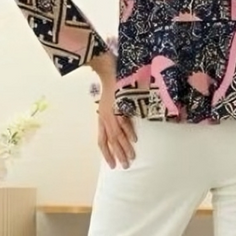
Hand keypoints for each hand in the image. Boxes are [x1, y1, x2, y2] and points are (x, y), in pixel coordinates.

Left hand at [90, 51, 136, 168]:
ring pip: (117, 134)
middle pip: (110, 141)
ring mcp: (111, 111)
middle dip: (117, 155)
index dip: (106, 154)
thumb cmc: (111, 86)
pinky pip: (124, 121)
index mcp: (101, 118)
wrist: (109, 69)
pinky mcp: (118, 105)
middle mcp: (105, 117)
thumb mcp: (109, 104)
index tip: (112, 165)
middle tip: (125, 166)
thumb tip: (121, 128)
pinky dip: (129, 131)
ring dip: (124, 147)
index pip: (101, 140)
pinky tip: (133, 140)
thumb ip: (114, 116)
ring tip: (131, 158)